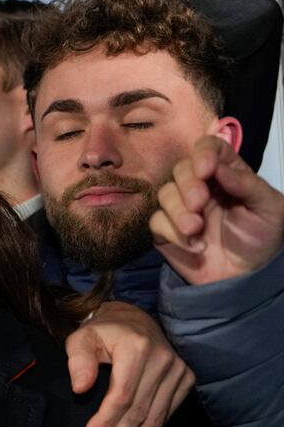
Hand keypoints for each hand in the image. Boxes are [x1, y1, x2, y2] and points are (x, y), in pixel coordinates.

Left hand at [64, 300, 193, 426]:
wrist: (133, 321)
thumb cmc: (102, 333)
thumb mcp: (81, 338)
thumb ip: (78, 361)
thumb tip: (80, 388)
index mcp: (137, 349)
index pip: (122, 396)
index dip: (106, 420)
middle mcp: (163, 360)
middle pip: (140, 411)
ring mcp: (178, 370)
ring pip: (156, 416)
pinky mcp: (186, 379)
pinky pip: (167, 413)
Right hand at [150, 136, 283, 285]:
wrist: (243, 278)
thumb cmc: (260, 239)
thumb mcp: (270, 208)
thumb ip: (247, 184)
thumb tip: (218, 167)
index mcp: (228, 174)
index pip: (209, 148)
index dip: (203, 153)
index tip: (205, 170)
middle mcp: (201, 186)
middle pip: (181, 169)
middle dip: (188, 185)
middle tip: (200, 205)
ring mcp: (181, 207)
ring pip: (165, 194)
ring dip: (178, 211)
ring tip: (196, 230)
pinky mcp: (166, 230)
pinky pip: (156, 222)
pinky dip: (173, 233)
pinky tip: (195, 246)